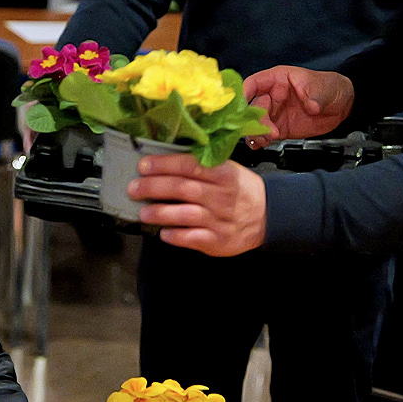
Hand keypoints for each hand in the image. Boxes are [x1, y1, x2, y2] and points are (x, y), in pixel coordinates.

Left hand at [129, 154, 265, 256]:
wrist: (269, 215)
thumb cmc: (239, 189)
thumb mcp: (227, 169)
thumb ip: (200, 165)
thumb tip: (161, 160)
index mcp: (222, 173)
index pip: (190, 165)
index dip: (164, 164)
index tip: (143, 165)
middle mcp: (221, 195)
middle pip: (184, 188)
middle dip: (154, 187)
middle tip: (133, 188)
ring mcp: (220, 219)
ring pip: (186, 215)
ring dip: (161, 213)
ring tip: (143, 213)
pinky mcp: (219, 241)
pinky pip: (194, 238)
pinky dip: (177, 236)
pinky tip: (163, 233)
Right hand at [242, 66, 353, 140]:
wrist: (341, 106)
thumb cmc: (329, 87)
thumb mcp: (322, 87)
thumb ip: (314, 95)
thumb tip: (311, 105)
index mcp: (277, 80)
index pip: (253, 84)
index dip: (243, 94)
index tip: (240, 107)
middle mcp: (272, 96)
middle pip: (252, 108)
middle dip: (255, 121)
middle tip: (269, 131)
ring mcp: (274, 114)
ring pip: (255, 123)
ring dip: (256, 133)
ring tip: (268, 139)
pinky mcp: (279, 129)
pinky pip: (263, 135)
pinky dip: (258, 141)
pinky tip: (260, 145)